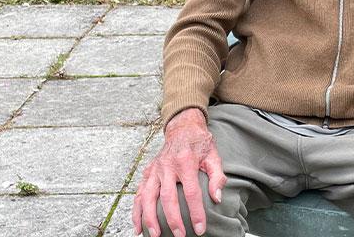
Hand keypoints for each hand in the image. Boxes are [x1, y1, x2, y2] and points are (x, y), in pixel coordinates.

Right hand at [133, 108, 226, 236]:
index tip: (200, 228)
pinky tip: (138, 226)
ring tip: (155, 235)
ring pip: (148, 196)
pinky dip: (136, 211)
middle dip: (172, 219)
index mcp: (186, 161)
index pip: (191, 192)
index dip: (195, 212)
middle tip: (180, 235)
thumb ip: (217, 177)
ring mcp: (155, 169)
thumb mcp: (214, 156)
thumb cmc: (200, 144)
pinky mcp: (147, 172)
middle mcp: (167, 166)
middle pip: (167, 197)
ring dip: (149, 218)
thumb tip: (217, 198)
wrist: (183, 127)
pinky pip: (138, 194)